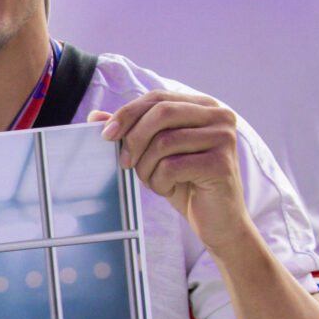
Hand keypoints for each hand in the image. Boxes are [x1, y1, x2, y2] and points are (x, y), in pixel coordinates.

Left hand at [96, 90, 250, 254]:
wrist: (219, 221)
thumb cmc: (187, 183)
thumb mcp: (156, 154)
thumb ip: (131, 131)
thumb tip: (95, 116)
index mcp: (204, 106)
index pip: (158, 98)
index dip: (128, 113)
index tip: (106, 135)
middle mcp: (219, 116)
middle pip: (161, 113)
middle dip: (134, 138)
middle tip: (124, 162)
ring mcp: (224, 138)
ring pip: (165, 141)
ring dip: (147, 166)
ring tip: (152, 180)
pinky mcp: (222, 163)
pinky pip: (173, 166)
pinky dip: (160, 181)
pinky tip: (168, 189)